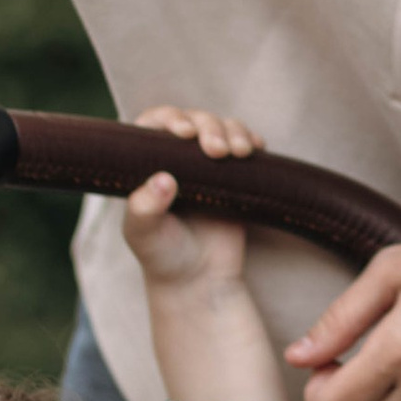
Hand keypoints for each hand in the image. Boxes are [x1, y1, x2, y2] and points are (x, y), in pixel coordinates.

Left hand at [123, 108, 285, 400]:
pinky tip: (257, 148)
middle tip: (216, 151)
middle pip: (194, 120)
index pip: (154, 124)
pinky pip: (245, 144)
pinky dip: (252, 139)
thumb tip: (163, 179)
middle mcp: (177, 158)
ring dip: (233, 130)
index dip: (169, 118)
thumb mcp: (144, 235)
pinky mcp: (235, 175)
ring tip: (240, 152)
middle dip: (209, 126)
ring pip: (222, 126)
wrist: (199, 281)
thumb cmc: (163, 257)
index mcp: (147, 165)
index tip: (183, 133)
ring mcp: (207, 165)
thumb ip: (144, 208)